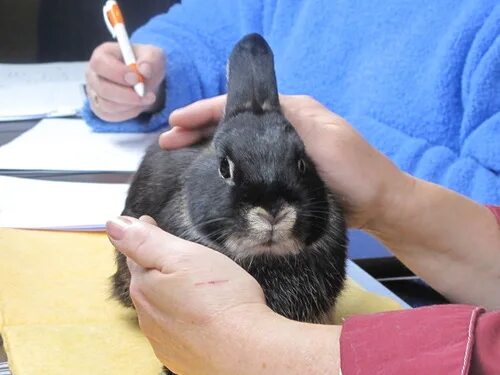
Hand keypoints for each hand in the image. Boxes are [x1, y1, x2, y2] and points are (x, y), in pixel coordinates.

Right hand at [86, 42, 164, 121]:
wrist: (146, 82)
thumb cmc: (145, 65)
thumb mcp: (154, 56)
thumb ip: (150, 60)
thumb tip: (144, 69)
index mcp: (102, 55)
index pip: (100, 63)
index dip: (117, 72)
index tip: (137, 79)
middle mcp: (93, 74)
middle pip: (102, 88)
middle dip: (127, 95)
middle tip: (148, 95)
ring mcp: (94, 93)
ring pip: (107, 105)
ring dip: (131, 105)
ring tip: (146, 98)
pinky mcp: (99, 109)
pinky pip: (111, 116)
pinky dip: (128, 113)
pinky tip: (137, 105)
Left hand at [106, 216, 268, 373]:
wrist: (247, 352)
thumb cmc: (220, 301)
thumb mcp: (182, 256)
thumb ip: (145, 241)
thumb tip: (113, 225)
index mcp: (145, 287)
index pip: (137, 254)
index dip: (146, 237)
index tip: (150, 223)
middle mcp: (149, 316)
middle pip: (149, 282)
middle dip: (159, 266)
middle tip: (175, 253)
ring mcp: (165, 340)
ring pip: (163, 307)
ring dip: (173, 294)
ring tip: (193, 285)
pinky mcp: (183, 356)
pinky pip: (179, 330)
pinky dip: (186, 319)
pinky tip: (203, 316)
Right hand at [160, 95, 413, 228]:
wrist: (380, 206)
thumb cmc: (356, 172)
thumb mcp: (324, 139)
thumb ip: (289, 122)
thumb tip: (248, 116)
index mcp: (292, 113)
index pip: (240, 106)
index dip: (205, 112)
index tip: (176, 122)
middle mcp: (283, 129)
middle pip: (233, 123)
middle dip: (199, 128)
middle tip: (168, 140)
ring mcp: (282, 153)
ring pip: (237, 144)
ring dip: (208, 146)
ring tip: (180, 154)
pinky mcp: (283, 176)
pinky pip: (247, 164)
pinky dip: (226, 166)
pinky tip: (211, 173)